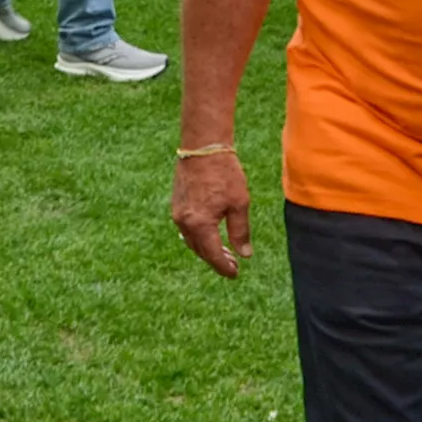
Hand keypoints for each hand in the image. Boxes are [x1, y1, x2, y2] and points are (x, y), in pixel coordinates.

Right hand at [171, 151, 252, 278]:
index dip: (224, 267)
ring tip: (224, 251)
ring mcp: (177, 213)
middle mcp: (184, 222)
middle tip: (233, 265)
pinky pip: (186, 229)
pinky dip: (198, 236)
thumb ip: (240, 232)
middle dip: (216, 259)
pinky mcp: (176, 204)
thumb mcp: (239, 204)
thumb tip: (244, 255)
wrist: (203, 147)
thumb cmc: (224, 173)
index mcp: (200, 224)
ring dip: (206, 248)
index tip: (235, 274)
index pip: (212, 255)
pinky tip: (209, 233)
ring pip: (191, 240)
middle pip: (200, 250)